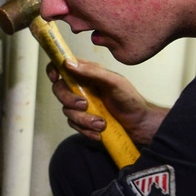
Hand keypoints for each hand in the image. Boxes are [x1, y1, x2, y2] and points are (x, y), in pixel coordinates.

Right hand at [47, 58, 167, 146]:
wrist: (140, 125)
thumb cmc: (130, 100)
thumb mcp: (113, 82)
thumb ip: (91, 72)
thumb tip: (67, 63)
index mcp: (87, 74)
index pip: (63, 66)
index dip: (54, 70)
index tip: (56, 78)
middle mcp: (82, 88)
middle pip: (59, 90)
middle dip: (69, 100)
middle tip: (85, 105)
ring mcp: (82, 106)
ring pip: (67, 111)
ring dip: (83, 119)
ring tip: (101, 124)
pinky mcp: (84, 121)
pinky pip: (75, 126)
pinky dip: (86, 130)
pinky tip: (99, 133)